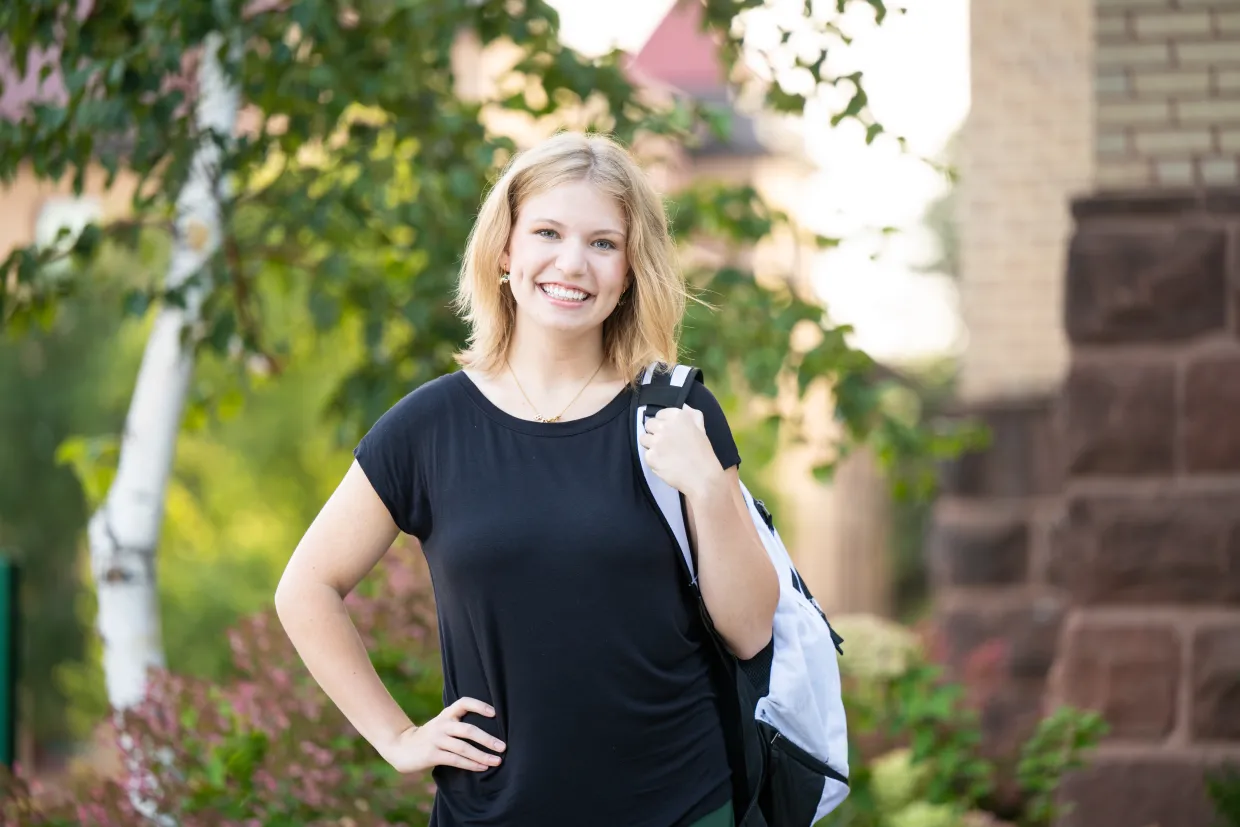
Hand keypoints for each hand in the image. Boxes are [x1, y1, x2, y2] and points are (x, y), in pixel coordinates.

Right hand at [377, 697, 505, 773]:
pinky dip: (471, 764)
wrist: (401, 747)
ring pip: (464, 747)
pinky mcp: (433, 754)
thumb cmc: (430, 736)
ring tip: (497, 761)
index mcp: (446, 714)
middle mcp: (442, 724)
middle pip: (468, 730)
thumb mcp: (443, 724)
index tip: (494, 713)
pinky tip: (482, 767)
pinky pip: (456, 760)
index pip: (464, 702)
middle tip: (503, 746)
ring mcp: (437, 740)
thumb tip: (489, 731)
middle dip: (488, 739)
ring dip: (482, 755)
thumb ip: (459, 724)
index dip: (479, 706)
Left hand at [639, 404, 723, 500]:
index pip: (659, 414)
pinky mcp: (651, 456)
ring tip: (663, 453)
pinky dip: (653, 459)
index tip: (670, 432)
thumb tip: (683, 405)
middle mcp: (665, 426)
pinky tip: (664, 463)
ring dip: (651, 445)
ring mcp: (657, 441)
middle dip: (655, 432)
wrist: (702, 477)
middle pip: (649, 424)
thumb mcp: (701, 427)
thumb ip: (691, 414)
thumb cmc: (704, 453)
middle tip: (665, 443)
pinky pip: (646, 454)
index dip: (663, 423)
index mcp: (678, 416)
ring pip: (644, 438)